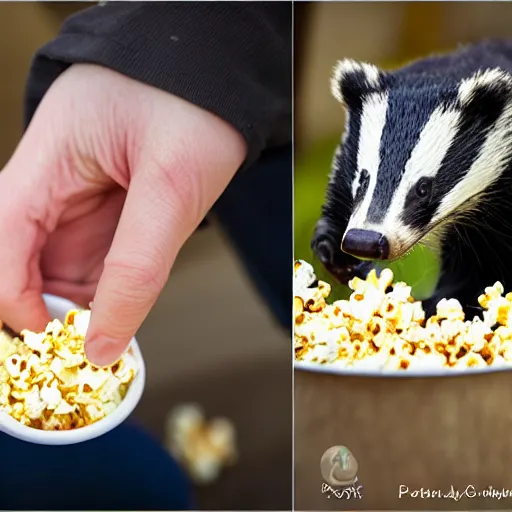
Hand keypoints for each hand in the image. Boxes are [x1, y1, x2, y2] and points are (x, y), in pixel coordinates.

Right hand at [0, 64, 246, 365]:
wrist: (224, 77)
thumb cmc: (195, 109)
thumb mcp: (171, 190)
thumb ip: (135, 268)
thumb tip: (103, 345)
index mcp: (48, 159)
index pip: (1, 234)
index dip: (12, 294)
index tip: (48, 340)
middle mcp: (55, 182)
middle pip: (23, 258)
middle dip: (45, 309)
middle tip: (81, 353)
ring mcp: (82, 198)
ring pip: (60, 267)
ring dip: (77, 306)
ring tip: (106, 342)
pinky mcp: (111, 209)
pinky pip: (94, 260)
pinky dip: (103, 292)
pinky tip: (120, 313)